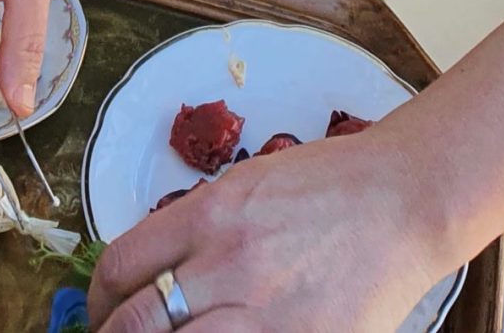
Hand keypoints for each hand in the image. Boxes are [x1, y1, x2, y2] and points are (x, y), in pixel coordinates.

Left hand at [88, 132, 439, 332]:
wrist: (403, 199)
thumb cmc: (328, 185)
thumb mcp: (246, 187)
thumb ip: (194, 228)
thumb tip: (147, 274)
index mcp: (209, 214)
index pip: (121, 265)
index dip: (100, 298)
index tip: (103, 309)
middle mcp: (228, 264)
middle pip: (136, 324)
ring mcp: (264, 314)